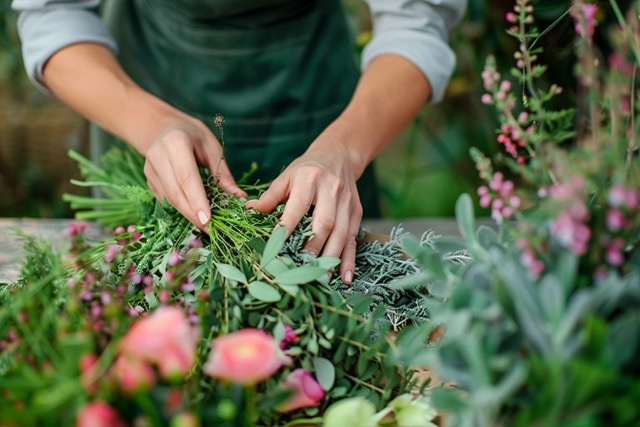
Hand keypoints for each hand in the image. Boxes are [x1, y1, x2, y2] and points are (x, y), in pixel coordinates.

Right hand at [143, 119, 246, 231]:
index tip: (208, 220)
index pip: (186, 178)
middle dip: (193, 215)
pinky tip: (193, 215)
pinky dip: (180, 210)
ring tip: (205, 225)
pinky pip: (165, 200)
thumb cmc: (193, 136)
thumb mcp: (212, 148)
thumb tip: (239, 197)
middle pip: (175, 193)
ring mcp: (150, 170)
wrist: (162, 129)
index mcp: (176, 143)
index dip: (197, 201)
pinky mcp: (149, 181)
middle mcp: (158, 156)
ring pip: (168, 200)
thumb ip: (223, 174)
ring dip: (187, 215)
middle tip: (210, 230)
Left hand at [246, 142, 362, 283]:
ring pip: (341, 233)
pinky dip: (349, 259)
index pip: (298, 205)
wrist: (339, 156)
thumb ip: (270, 196)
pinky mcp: (356, 213)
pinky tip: (345, 277)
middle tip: (300, 268)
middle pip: (324, 222)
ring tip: (320, 278)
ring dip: (331, 258)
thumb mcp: (286, 176)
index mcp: (310, 178)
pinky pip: (353, 238)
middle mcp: (331, 190)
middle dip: (313, 247)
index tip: (277, 245)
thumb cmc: (307, 169)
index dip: (288, 226)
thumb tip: (250, 210)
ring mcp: (347, 202)